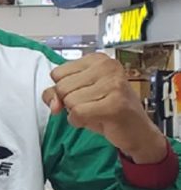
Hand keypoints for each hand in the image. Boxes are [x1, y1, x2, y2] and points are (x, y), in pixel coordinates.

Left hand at [42, 53, 165, 163]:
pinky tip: (97, 119)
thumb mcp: (78, 95)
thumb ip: (56, 93)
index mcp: (98, 59)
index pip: (57, 73)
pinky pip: (77, 113)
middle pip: (62, 87)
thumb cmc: (107, 110)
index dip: (63, 90)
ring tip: (97, 111)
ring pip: (69, 101)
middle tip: (92, 105)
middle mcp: (107, 67)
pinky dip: (80, 121)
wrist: (136, 131)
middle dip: (70, 102)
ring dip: (77, 113)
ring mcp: (113, 84)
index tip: (81, 94)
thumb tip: (52, 102)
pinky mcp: (115, 104)